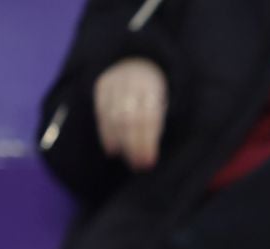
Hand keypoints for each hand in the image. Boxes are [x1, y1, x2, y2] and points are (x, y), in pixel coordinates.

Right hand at [94, 57, 168, 171]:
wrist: (140, 61)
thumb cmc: (158, 92)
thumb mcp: (168, 101)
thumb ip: (161, 122)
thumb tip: (156, 153)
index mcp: (153, 86)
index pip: (149, 118)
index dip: (148, 142)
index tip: (149, 161)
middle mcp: (132, 82)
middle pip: (130, 118)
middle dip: (134, 144)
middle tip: (138, 165)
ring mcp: (115, 82)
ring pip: (114, 115)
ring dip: (119, 141)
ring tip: (125, 159)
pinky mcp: (102, 85)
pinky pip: (101, 111)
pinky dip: (106, 132)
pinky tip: (112, 148)